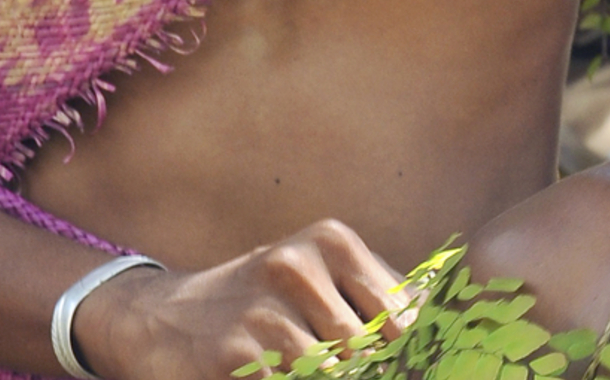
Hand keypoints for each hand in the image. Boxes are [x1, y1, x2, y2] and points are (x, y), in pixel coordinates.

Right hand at [70, 220, 410, 379]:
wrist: (160, 317)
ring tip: (305, 363)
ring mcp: (262, 312)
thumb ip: (382, 294)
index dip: (415, 353)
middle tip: (372, 369)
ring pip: (338, 374)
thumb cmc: (263, 300)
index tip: (413, 365)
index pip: (405, 312)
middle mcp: (297, 266)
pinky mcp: (233, 356)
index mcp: (331, 242)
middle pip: (374, 348)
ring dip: (334, 376)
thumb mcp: (321, 276)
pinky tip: (278, 372)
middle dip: (377, 371)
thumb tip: (449, 321)